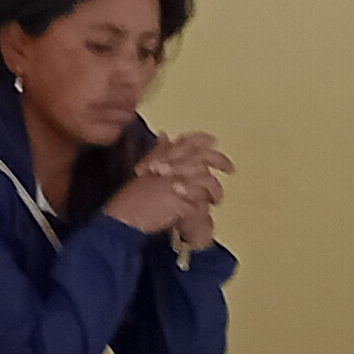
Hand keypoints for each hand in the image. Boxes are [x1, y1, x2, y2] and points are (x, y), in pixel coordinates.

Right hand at [102, 130, 232, 243]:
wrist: (123, 218)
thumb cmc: (133, 198)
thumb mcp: (146, 170)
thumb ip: (159, 152)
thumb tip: (165, 136)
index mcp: (163, 158)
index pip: (186, 141)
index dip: (202, 140)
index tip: (213, 141)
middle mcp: (170, 167)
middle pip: (202, 157)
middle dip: (219, 160)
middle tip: (230, 168)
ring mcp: (175, 184)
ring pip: (205, 181)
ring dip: (214, 190)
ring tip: (216, 199)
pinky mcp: (177, 201)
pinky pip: (199, 203)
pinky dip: (203, 207)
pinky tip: (204, 210)